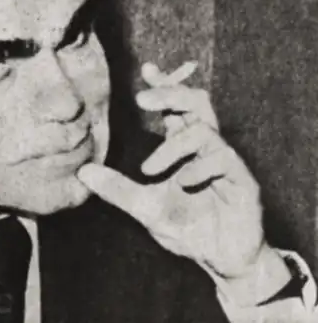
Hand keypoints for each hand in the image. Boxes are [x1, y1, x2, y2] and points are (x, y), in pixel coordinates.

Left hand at [78, 62, 287, 300]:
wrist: (219, 258)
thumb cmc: (186, 227)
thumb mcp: (145, 208)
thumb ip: (118, 189)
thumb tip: (83, 172)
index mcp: (185, 147)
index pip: (176, 107)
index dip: (164, 86)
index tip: (147, 69)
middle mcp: (206, 147)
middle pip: (197, 103)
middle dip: (171, 93)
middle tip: (143, 98)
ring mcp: (226, 161)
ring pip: (206, 130)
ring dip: (174, 146)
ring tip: (149, 169)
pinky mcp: (243, 180)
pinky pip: (224, 160)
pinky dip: (199, 168)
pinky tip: (183, 183)